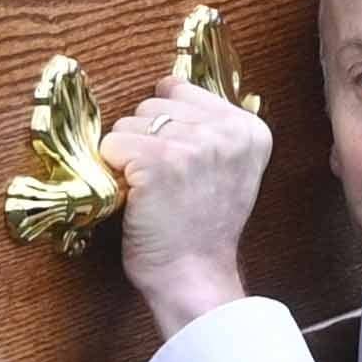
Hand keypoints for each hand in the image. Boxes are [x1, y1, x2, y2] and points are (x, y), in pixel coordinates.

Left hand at [101, 82, 274, 338]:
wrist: (194, 275)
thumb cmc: (203, 228)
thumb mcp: (229, 168)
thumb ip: (210, 128)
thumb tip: (165, 86)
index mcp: (249, 128)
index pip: (181, 89)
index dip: (168, 125)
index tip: (181, 162)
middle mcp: (226, 130)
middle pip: (151, 104)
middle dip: (147, 138)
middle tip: (165, 181)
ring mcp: (193, 144)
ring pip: (128, 123)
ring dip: (128, 156)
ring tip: (152, 190)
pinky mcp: (157, 160)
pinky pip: (112, 145)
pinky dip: (113, 171)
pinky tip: (137, 196)